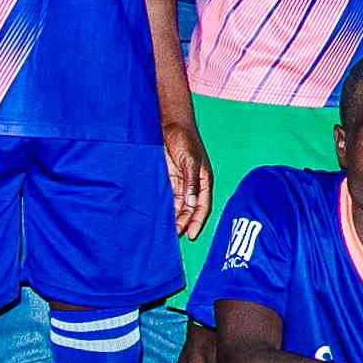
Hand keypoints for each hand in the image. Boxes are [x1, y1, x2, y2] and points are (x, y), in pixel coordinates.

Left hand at [163, 117, 212, 237]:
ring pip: (178, 205)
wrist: (170, 125)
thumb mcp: (190, 161)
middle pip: (190, 209)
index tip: (192, 235)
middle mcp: (193, 184)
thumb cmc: (185, 140)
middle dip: (184, 222)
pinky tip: (159, 216)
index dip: (198, 221)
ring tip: (166, 231)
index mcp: (204, 180)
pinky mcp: (168, 179)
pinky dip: (165, 207)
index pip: (202, 205)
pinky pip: (168, 197)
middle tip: (174, 236)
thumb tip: (191, 203)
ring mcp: (180, 182)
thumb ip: (191, 182)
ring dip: (174, 217)